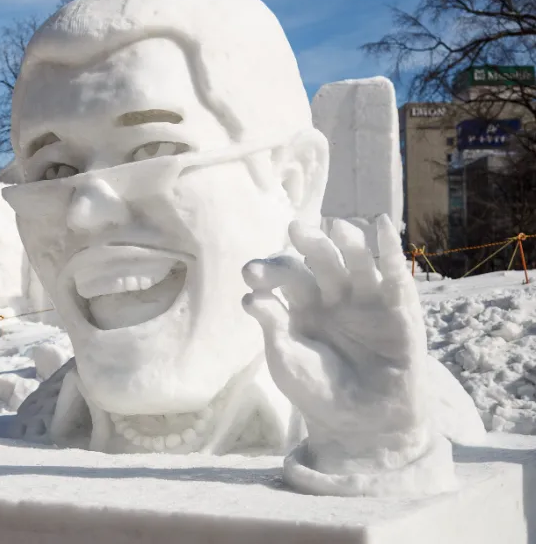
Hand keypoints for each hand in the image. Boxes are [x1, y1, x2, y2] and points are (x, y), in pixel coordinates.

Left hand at [242, 216, 436, 478]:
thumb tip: (250, 298)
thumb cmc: (317, 391)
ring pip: (357, 260)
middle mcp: (335, 295)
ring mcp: (367, 299)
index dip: (270, 271)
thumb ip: (273, 327)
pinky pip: (395, 275)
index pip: (286, 275)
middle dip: (309, 243)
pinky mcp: (399, 309)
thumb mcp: (287, 360)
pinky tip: (383, 225)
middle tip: (295, 229)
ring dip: (347, 241)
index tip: (250, 274)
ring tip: (335, 226)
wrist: (361, 424)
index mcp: (304, 304)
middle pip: (321, 259)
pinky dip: (391, 249)